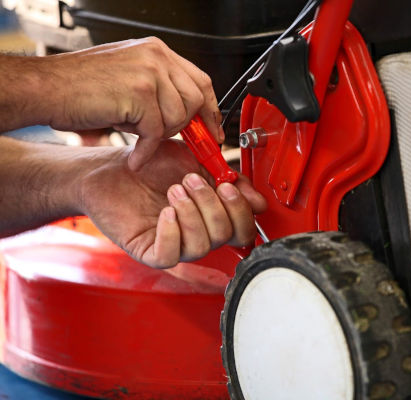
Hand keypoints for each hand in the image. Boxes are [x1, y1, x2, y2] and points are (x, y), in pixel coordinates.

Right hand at [41, 37, 223, 169]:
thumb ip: (159, 90)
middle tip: (174, 140)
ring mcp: (148, 73)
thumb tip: (187, 114)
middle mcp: (156, 57)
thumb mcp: (129, 78)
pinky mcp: (138, 94)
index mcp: (157, 51)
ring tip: (135, 132)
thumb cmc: (80, 87)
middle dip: (187, 126)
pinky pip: (157, 132)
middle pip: (196, 100)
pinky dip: (147, 151)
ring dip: (160, 134)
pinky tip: (136, 156)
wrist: (45, 88)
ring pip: (178, 118)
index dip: (210, 110)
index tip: (214, 131)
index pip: (200, 80)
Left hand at [80, 140, 265, 267]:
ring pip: (201, 246)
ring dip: (191, 213)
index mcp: (213, 216)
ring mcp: (175, 243)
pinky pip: (170, 255)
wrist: (112, 166)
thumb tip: (257, 201)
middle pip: (225, 236)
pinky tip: (165, 211)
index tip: (228, 185)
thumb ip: (230, 179)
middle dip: (212, 204)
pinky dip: (172, 232)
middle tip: (192, 180)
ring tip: (174, 190)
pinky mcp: (149, 251)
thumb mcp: (199, 162)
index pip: (243, 230)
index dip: (241, 210)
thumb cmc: (152, 164)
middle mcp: (197, 233)